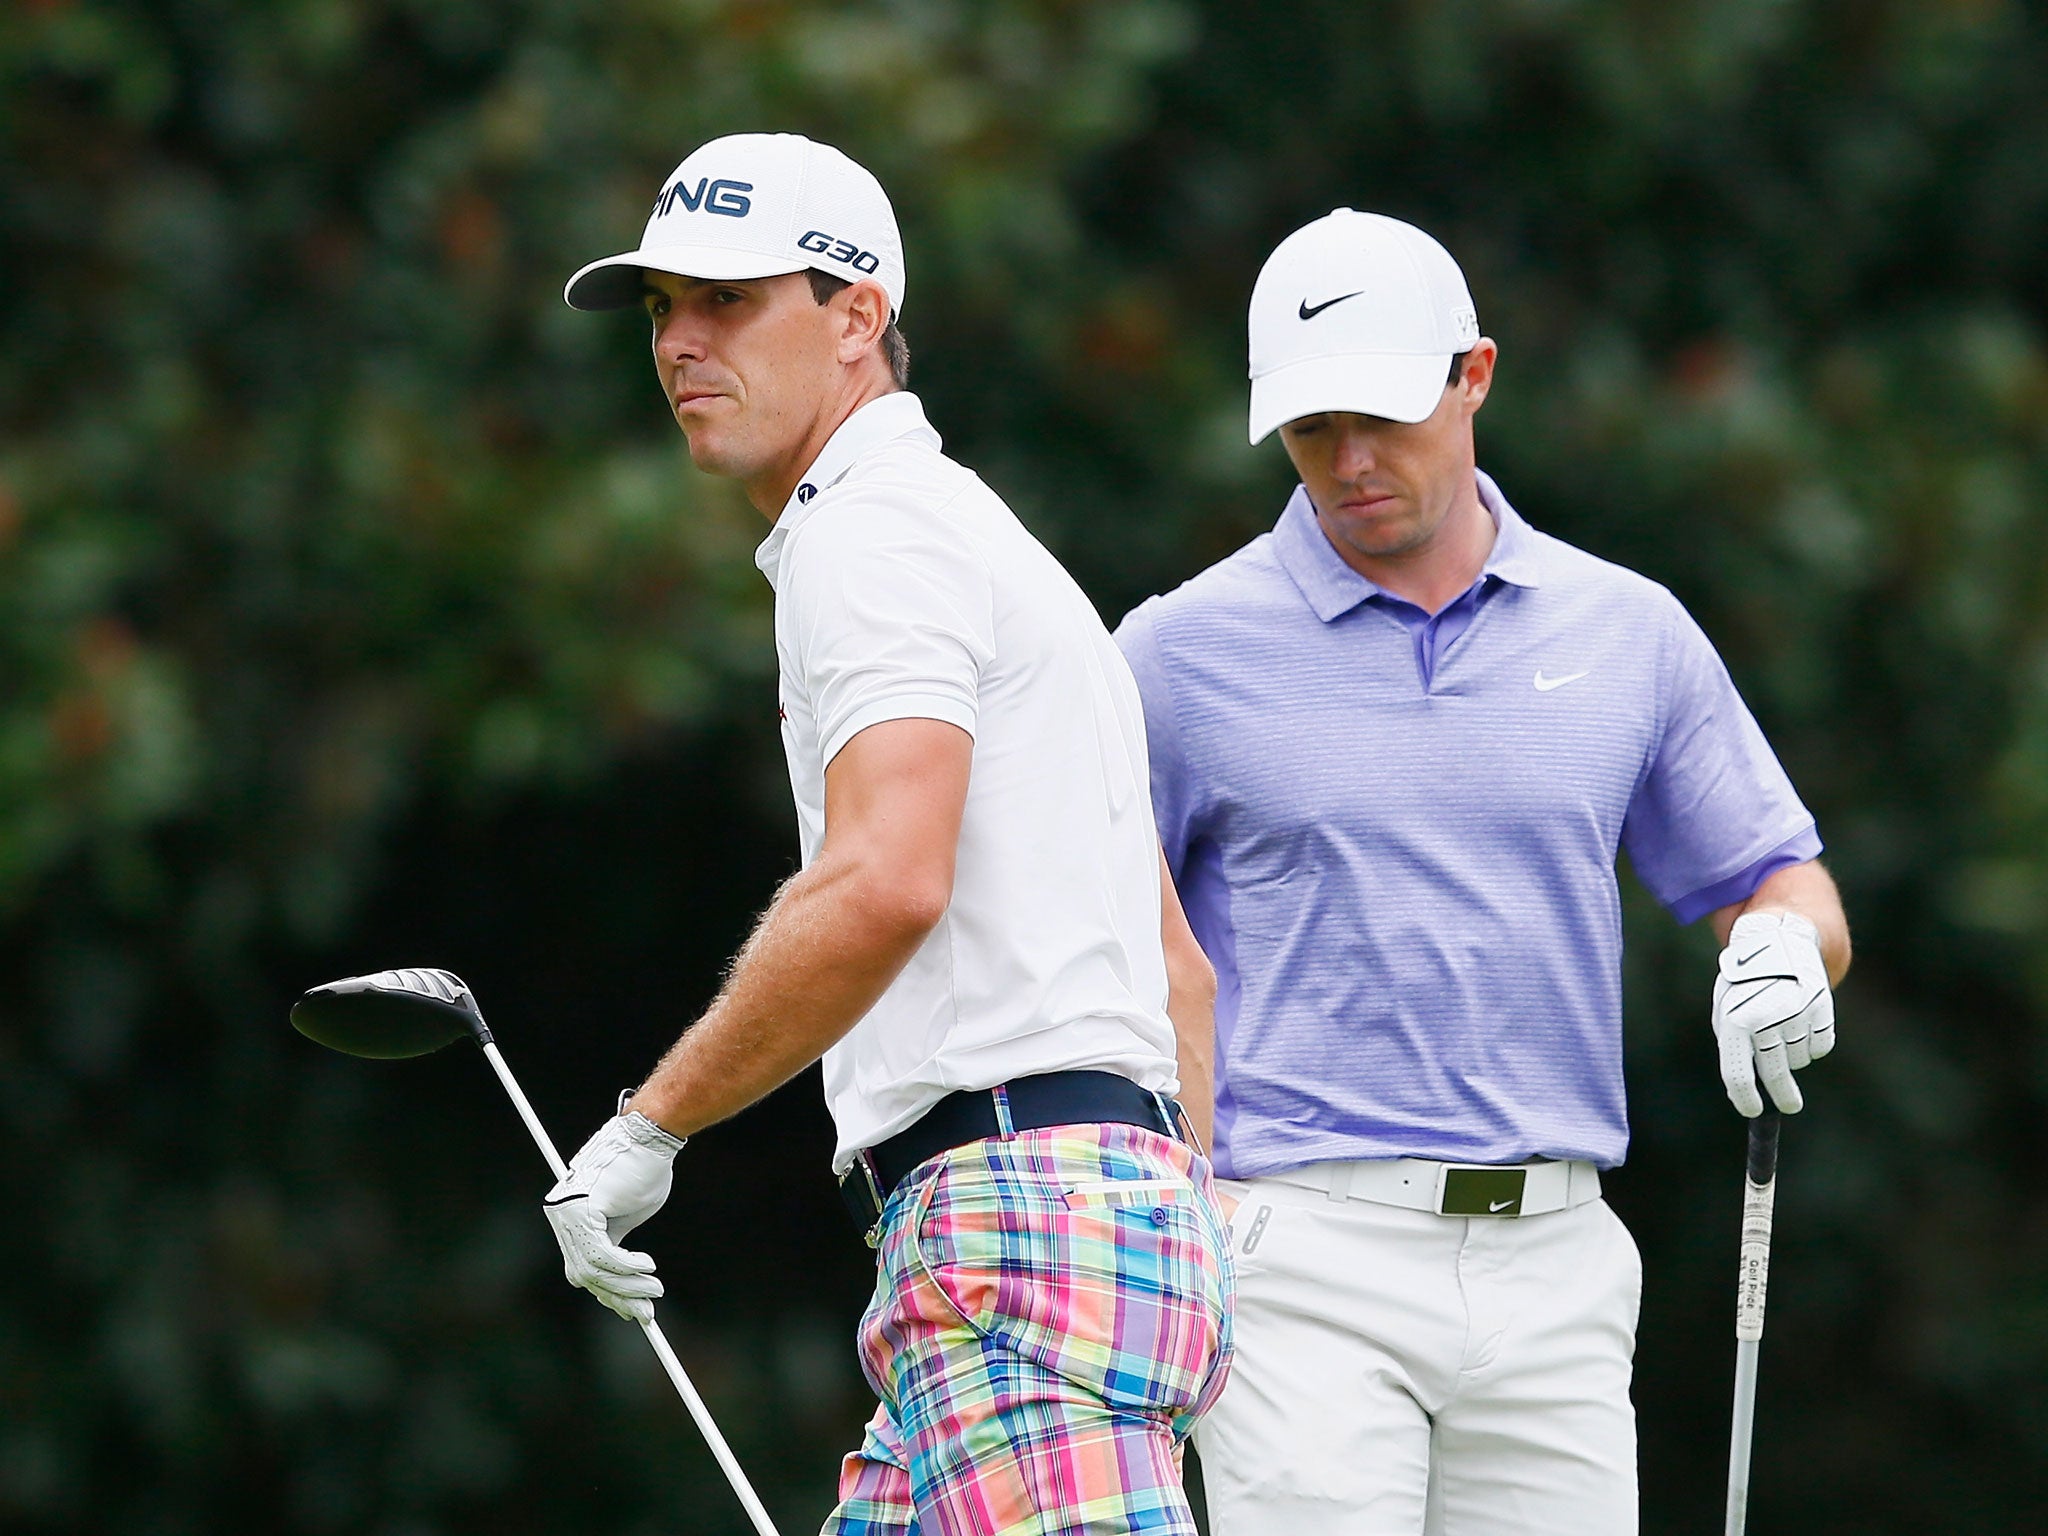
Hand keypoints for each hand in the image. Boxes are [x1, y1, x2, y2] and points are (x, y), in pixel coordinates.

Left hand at [543, 1111, 684, 1322]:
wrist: (649, 1135)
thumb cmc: (642, 1169)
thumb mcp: (626, 1216)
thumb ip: (616, 1244)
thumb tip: (624, 1284)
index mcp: (569, 1216)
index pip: (581, 1267)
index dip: (607, 1292)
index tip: (631, 1309)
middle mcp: (561, 1215)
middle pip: (584, 1273)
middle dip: (618, 1297)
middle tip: (646, 1313)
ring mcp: (569, 1212)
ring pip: (593, 1269)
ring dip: (628, 1286)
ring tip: (654, 1290)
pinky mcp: (583, 1210)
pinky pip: (603, 1255)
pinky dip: (627, 1266)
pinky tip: (648, 1266)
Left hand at [1712, 910, 1835, 1115]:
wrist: (1779, 942)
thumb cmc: (1746, 981)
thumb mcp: (1727, 1007)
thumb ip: (1733, 1045)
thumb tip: (1742, 1089)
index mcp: (1735, 1019)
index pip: (1738, 1073)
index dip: (1745, 1098)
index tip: (1752, 1111)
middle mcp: (1766, 1019)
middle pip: (1773, 1072)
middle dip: (1780, 1094)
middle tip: (1788, 1105)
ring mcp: (1797, 1014)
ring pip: (1798, 1059)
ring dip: (1792, 1054)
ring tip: (1784, 1027)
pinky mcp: (1822, 1010)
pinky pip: (1820, 1045)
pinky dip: (1812, 1043)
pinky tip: (1802, 1022)